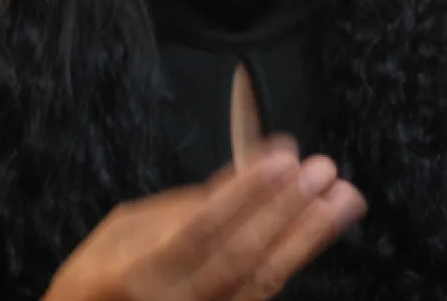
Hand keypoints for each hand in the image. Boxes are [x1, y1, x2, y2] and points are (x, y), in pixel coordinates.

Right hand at [44, 137, 366, 300]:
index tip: (282, 158)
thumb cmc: (104, 276)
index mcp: (138, 271)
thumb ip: (182, 207)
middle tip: (321, 169)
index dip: (244, 194)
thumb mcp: (124, 231)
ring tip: (343, 196)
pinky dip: (299, 255)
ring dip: (309, 234)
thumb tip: (241, 176)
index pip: (199, 229)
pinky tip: (324, 226)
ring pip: (264, 279)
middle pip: (241, 255)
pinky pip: (266, 291)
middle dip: (287, 209)